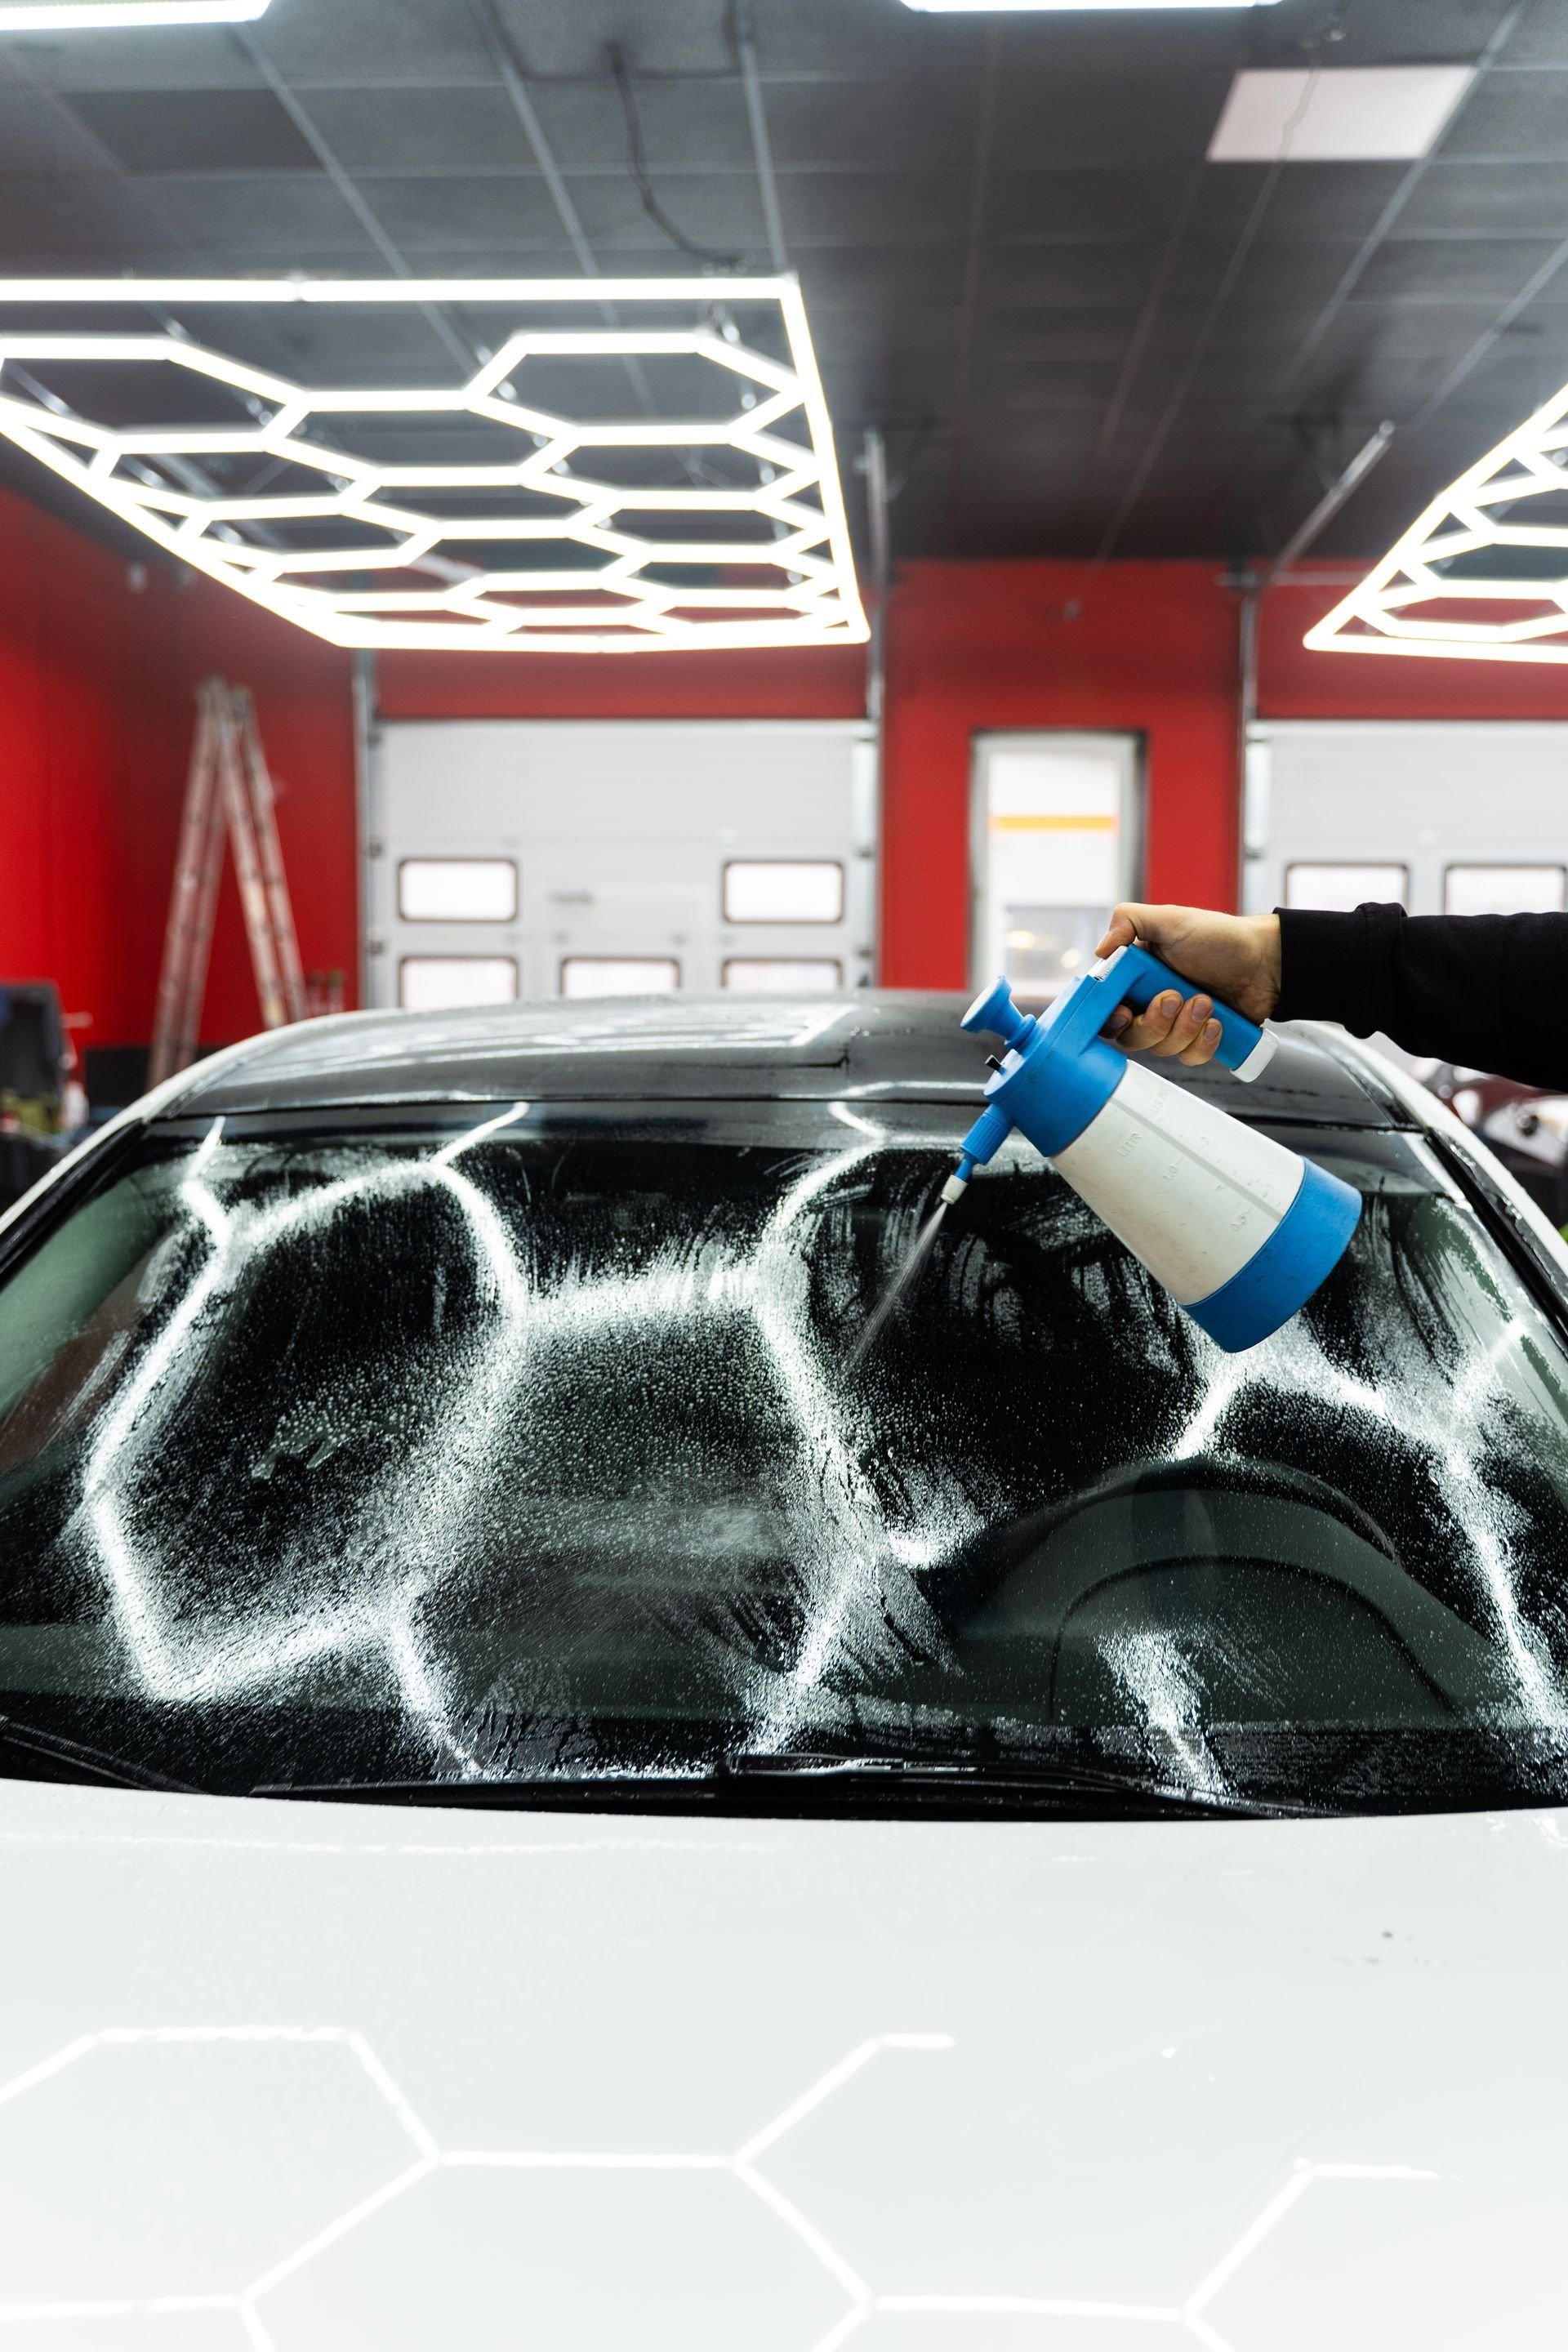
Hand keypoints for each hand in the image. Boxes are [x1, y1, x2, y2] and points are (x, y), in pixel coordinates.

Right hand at [1095, 904, 1281, 1066]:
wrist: (1267, 960)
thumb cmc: (1221, 938)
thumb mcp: (1171, 919)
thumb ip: (1128, 920)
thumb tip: (1100, 950)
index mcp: (1138, 977)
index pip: (1108, 1008)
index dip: (1112, 1018)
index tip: (1126, 1012)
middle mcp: (1153, 1003)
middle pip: (1132, 1037)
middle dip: (1154, 1022)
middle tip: (1174, 997)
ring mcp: (1177, 1024)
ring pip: (1162, 1049)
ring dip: (1185, 1027)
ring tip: (1206, 1001)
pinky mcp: (1200, 1040)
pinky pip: (1189, 1057)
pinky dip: (1203, 1043)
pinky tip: (1217, 1022)